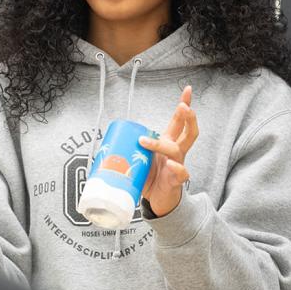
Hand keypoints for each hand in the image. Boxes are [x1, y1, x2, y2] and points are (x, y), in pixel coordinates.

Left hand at [139, 85, 198, 216]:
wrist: (159, 201)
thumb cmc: (150, 177)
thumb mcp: (139, 159)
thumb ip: (127, 150)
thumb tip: (101, 145)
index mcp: (168, 142)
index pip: (178, 121)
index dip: (184, 104)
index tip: (188, 89)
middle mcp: (176, 151)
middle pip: (189, 131)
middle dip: (188, 117)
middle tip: (183, 107)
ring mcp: (178, 165)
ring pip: (178, 149)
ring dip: (160, 144)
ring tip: (144, 141)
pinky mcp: (177, 180)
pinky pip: (181, 172)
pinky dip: (176, 168)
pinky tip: (171, 165)